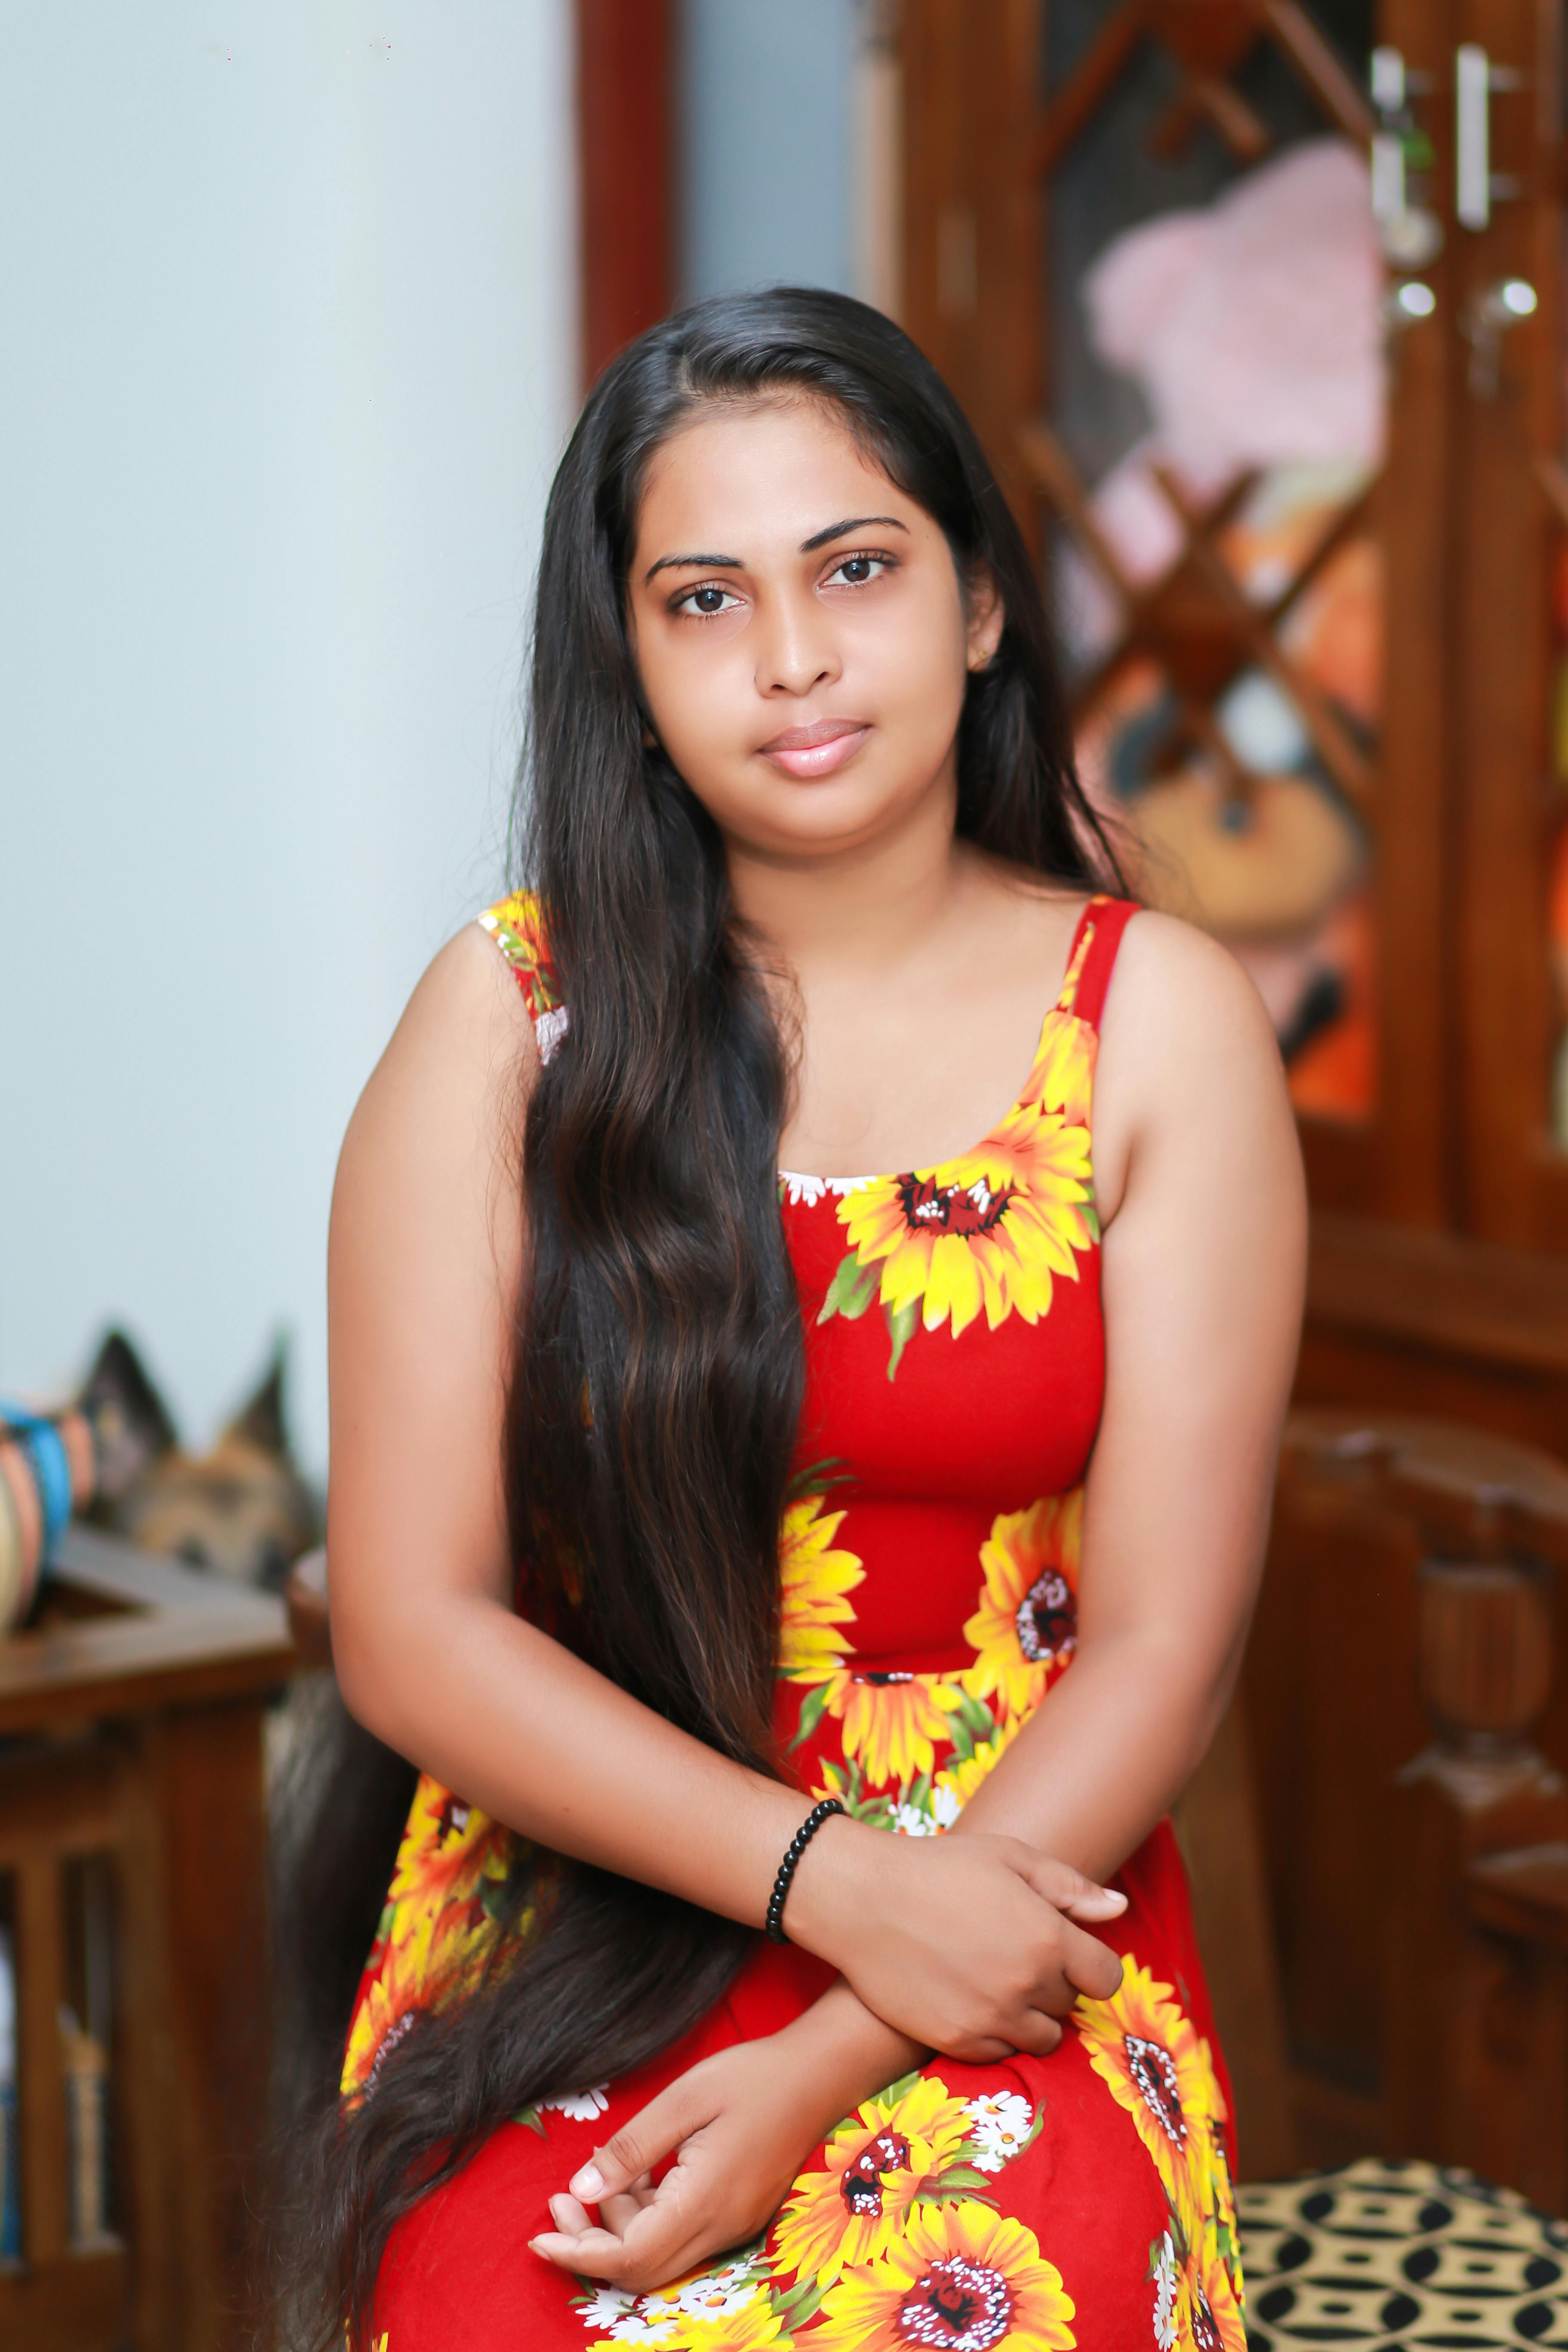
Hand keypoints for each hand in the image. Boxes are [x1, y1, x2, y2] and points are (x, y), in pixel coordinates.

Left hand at [529, 1993, 910, 2293]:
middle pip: (642, 2268)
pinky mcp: (739, 2213)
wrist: (820, 2073)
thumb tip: (581, 2191)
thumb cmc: (752, 2076)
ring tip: (588, 2184)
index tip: (538, 2236)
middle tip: (557, 2205)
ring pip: (662, 2254)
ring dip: (619, 2231)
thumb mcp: (683, 2098)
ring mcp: (733, 2224)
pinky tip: (634, 2179)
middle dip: (590, 2247)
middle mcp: (721, 2226)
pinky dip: (648, 2218)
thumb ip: (630, 2149)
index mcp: (705, 2200)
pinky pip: (682, 2235)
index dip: (579, 2254)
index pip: (630, 2256)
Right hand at [787, 1819, 1125, 2061]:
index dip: (1093, 1964)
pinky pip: (1001, 2054)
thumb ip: (1070, 1887)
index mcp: (1048, 1938)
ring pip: (1042, 2037)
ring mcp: (991, 2018)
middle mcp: (1026, 1985)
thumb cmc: (939, 1867)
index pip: (1106, 1977)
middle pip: (1070, 2004)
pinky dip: (997, 2034)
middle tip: (1016, 1952)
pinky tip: (972, 1998)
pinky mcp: (957, 2041)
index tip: (1071, 1953)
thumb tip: (1119, 1908)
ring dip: (1031, 2014)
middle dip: (1055, 1982)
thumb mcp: (1010, 1857)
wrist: (863, 1899)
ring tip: (996, 1978)